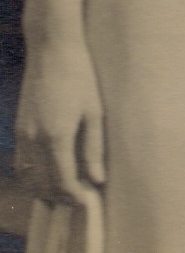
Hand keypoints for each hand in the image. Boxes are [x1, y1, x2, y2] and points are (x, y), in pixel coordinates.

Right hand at [16, 40, 105, 204]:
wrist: (51, 49)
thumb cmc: (81, 76)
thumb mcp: (95, 111)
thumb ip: (94, 148)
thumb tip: (98, 180)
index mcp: (56, 137)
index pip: (63, 181)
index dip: (75, 197)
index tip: (88, 203)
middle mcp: (34, 140)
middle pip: (42, 184)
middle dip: (60, 197)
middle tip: (79, 200)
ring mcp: (23, 134)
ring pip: (27, 177)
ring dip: (44, 189)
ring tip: (65, 190)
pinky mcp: (19, 127)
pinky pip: (21, 162)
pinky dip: (32, 175)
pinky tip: (48, 173)